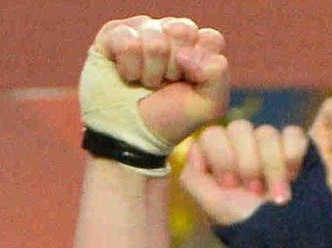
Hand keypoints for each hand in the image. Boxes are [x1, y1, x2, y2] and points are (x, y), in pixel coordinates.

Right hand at [88, 15, 230, 148]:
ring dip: (150, 71)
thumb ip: (217, 74)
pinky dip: (128, 67)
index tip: (190, 83)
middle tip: (165, 82)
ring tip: (146, 83)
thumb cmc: (171, 117)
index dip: (201, 64)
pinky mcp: (114, 34)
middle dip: (174, 67)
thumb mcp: (209, 105)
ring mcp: (142, 30)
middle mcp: (171, 33)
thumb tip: (185, 54)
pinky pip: (126, 41)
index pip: (211, 38)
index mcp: (197, 47)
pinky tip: (128, 76)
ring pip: (154, 37)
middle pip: (182, 30)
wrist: (132, 133)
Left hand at [181, 121, 306, 224]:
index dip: (222, 157)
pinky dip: (292, 155)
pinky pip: (293, 134)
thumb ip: (192, 175)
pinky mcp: (297, 146)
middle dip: (248, 163)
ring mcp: (271, 143)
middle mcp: (244, 144)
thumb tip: (196, 148)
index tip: (231, 184)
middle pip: (240, 127)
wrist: (282, 236)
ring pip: (267, 132)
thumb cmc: (245, 221)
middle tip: (254, 190)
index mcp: (221, 153)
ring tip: (277, 193)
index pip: (214, 133)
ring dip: (272, 167)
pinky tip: (294, 176)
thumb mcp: (210, 204)